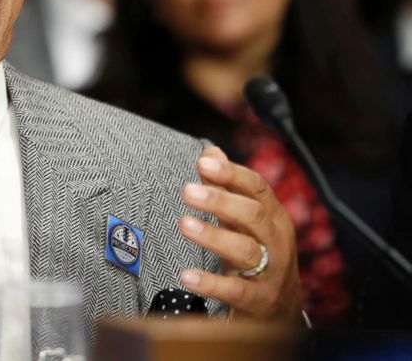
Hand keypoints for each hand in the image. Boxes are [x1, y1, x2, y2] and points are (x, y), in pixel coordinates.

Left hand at [177, 146, 302, 321]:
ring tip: (185, 224)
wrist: (280, 311)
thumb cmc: (258, 254)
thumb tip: (210, 152)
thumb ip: (227, 187)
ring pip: (246, 250)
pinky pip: (236, 291)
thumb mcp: (245, 221)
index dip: (231, 174)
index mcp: (273, 217)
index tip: (203, 163)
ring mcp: (271, 272)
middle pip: (252, 215)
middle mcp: (276, 241)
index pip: (257, 188)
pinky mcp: (258, 301)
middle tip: (187, 191)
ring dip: (214, 236)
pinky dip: (211, 284)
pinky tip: (187, 276)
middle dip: (220, 201)